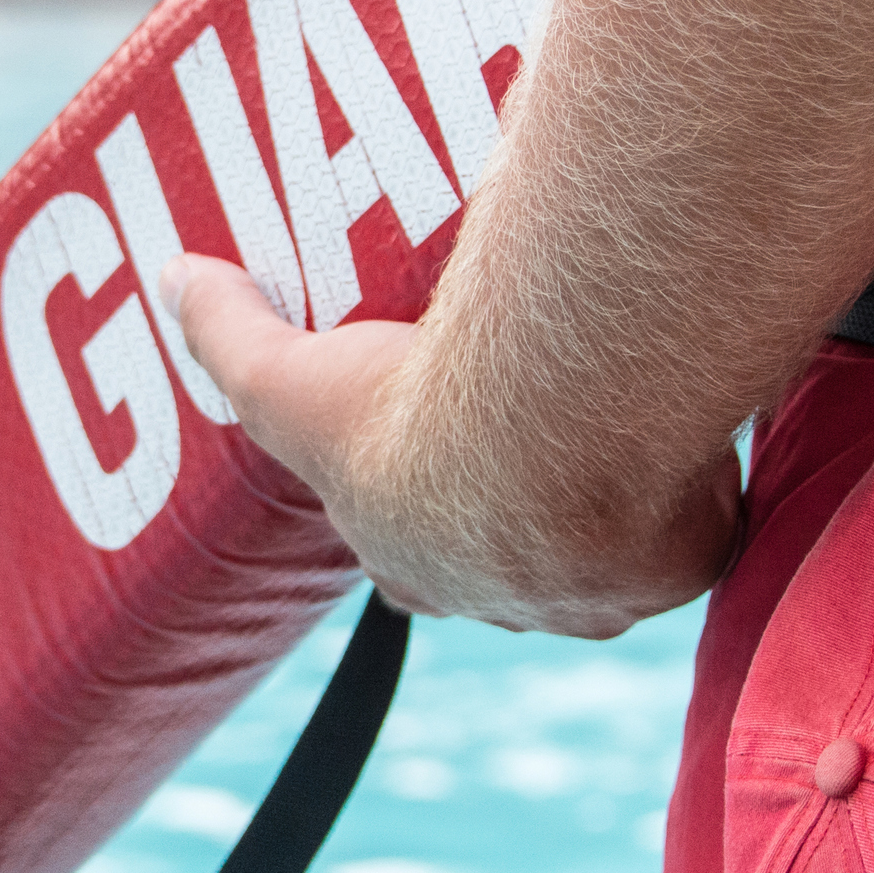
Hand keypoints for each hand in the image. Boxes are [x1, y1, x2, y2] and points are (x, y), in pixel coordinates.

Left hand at [165, 254, 739, 635]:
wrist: (549, 438)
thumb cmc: (409, 417)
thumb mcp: (287, 375)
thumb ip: (228, 329)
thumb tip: (173, 275)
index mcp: (418, 565)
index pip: (408, 558)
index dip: (421, 512)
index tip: (441, 454)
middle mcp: (509, 598)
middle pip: (519, 556)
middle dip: (532, 501)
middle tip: (548, 417)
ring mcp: (599, 594)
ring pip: (614, 546)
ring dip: (621, 492)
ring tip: (628, 404)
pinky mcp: (682, 565)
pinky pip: (699, 525)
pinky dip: (700, 478)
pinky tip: (698, 413)